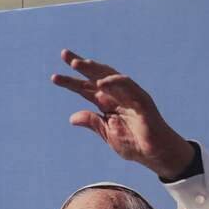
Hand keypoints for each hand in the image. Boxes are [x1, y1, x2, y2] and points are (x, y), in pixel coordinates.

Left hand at [52, 49, 194, 178]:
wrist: (154, 154)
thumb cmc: (134, 143)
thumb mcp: (107, 133)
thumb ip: (92, 122)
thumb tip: (71, 118)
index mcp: (106, 103)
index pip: (86, 88)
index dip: (71, 82)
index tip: (54, 78)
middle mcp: (116, 95)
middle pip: (95, 76)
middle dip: (80, 65)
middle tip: (64, 54)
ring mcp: (129, 95)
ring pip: (109, 75)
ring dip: (93, 68)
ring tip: (77, 63)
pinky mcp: (141, 99)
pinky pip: (127, 85)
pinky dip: (114, 82)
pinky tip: (100, 82)